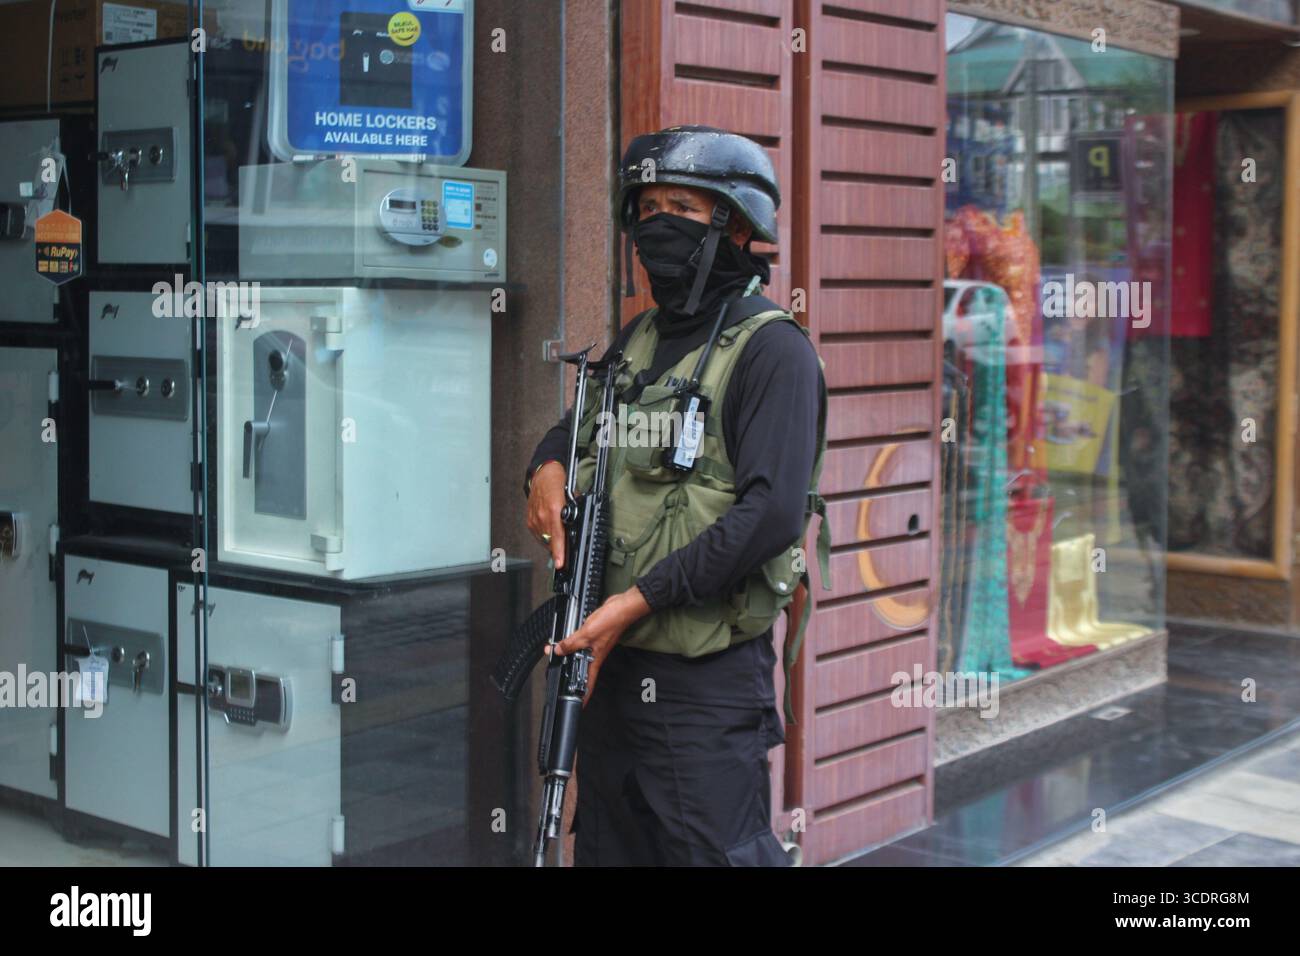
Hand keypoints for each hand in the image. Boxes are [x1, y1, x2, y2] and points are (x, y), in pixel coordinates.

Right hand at [526, 461, 567, 568]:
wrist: (542, 473)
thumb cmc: (557, 481)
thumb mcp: (572, 495)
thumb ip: (575, 510)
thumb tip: (578, 523)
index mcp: (554, 509)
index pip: (557, 535)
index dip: (559, 551)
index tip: (560, 562)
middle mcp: (542, 515)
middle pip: (551, 541)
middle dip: (559, 548)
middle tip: (566, 553)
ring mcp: (534, 518)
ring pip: (544, 540)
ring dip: (552, 542)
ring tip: (559, 539)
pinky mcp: (529, 520)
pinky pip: (538, 535)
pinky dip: (545, 536)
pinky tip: (551, 532)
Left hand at [547, 586, 651, 704]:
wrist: (622, 607)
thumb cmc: (612, 622)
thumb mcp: (586, 634)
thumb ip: (571, 643)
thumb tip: (559, 650)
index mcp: (595, 659)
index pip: (588, 682)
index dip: (583, 695)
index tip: (578, 704)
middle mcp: (595, 653)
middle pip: (580, 667)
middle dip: (568, 670)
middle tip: (557, 671)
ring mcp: (595, 643)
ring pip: (579, 653)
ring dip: (568, 653)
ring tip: (557, 653)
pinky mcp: (595, 633)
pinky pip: (582, 641)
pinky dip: (573, 641)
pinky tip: (567, 637)